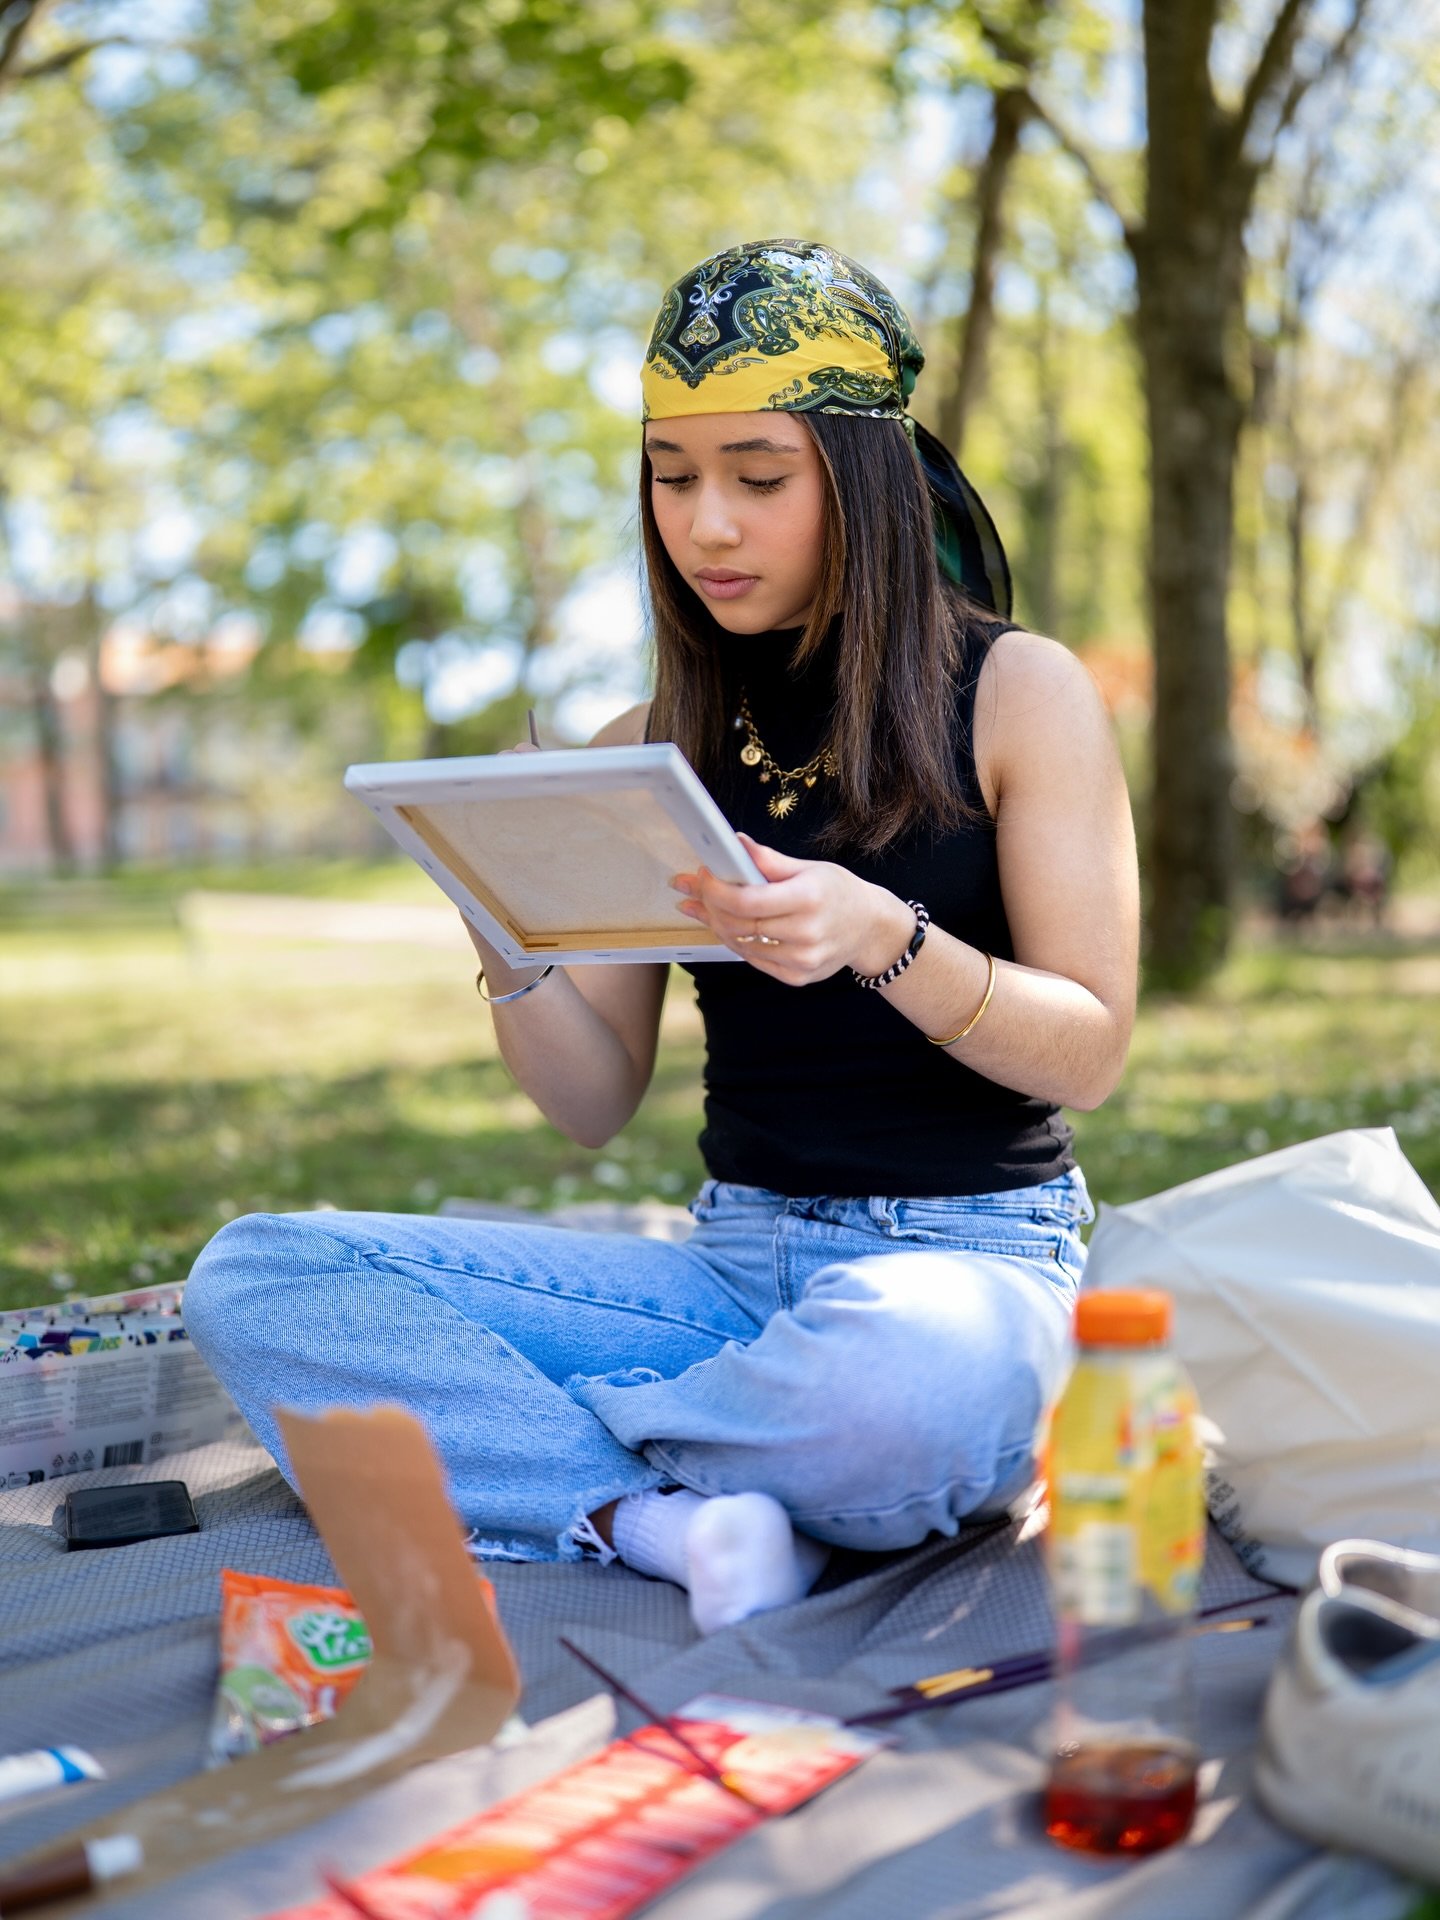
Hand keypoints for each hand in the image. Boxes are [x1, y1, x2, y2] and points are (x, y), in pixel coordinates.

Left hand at [671, 833, 917, 986]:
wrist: (869, 927)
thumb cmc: (837, 892)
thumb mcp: (808, 868)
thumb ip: (768, 860)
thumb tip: (734, 843)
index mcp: (808, 899)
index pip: (747, 901)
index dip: (716, 889)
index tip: (702, 875)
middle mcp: (807, 933)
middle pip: (739, 924)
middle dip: (709, 905)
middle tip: (692, 889)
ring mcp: (802, 960)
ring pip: (741, 945)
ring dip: (717, 924)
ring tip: (702, 907)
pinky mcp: (798, 977)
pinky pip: (754, 960)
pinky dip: (737, 942)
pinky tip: (728, 926)